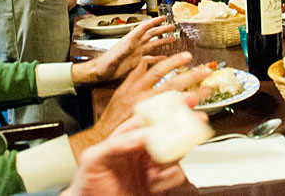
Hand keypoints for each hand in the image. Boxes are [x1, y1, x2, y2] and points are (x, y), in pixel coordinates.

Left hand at [62, 100, 200, 195]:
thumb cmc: (87, 185)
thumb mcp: (94, 159)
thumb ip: (116, 144)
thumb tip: (140, 135)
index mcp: (126, 138)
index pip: (148, 117)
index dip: (166, 106)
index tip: (182, 99)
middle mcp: (140, 150)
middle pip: (167, 132)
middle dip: (183, 125)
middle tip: (197, 119)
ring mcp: (150, 167)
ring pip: (174, 153)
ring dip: (174, 155)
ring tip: (162, 164)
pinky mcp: (158, 185)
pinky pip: (174, 176)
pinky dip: (170, 178)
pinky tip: (156, 182)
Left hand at [72, 16, 175, 83]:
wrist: (99, 73)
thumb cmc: (103, 64)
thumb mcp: (113, 57)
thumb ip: (122, 50)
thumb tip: (131, 42)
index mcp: (129, 41)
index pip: (144, 28)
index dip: (154, 22)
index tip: (163, 17)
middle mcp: (134, 45)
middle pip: (151, 35)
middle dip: (161, 30)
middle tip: (172, 26)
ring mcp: (135, 53)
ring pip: (152, 45)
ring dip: (162, 42)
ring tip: (172, 39)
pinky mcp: (135, 62)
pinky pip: (150, 58)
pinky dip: (158, 58)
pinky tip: (165, 58)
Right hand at [92, 52, 211, 140]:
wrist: (105, 138)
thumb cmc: (112, 116)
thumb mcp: (120, 92)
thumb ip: (133, 76)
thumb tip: (145, 62)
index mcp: (137, 88)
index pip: (158, 71)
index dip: (173, 62)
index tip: (187, 56)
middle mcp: (145, 99)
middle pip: (171, 84)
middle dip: (190, 77)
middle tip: (205, 72)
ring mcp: (151, 114)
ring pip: (175, 101)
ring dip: (192, 95)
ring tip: (207, 90)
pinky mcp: (153, 127)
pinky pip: (172, 119)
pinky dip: (185, 115)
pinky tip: (196, 113)